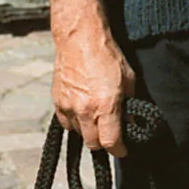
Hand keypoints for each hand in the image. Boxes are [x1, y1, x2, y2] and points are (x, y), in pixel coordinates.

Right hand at [51, 3, 135, 156]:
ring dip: (88, 131)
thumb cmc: (107, 54)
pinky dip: (74, 122)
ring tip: (96, 118)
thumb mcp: (128, 79)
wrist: (80, 37)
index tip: (124, 150)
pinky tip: (82, 111)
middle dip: (103, 142)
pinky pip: (66, 122)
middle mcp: (85, 110)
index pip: (111, 143)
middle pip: (93, 144)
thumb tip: (131, 119)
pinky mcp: (57, 101)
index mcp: (105, 106)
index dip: (119, 150)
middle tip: (110, 133)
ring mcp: (68, 106)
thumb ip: (130, 103)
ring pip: (78, 134)